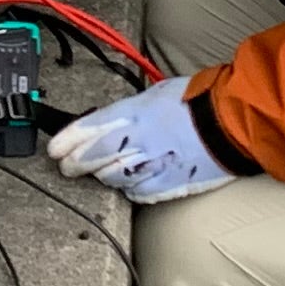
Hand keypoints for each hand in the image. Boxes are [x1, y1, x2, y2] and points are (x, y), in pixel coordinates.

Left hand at [44, 77, 231, 201]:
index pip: (89, 129)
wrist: (230, 123)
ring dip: (102, 175)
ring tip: (100, 171)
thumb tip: (112, 116)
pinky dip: (129, 188)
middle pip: (93, 158)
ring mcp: (151, 165)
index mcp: (134, 113)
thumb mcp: (156, 92)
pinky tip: (129, 182)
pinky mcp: (166, 185)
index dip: (67, 141)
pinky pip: (137, 193)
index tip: (54, 148)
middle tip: (66, 166)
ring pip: (112, 178)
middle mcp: (138, 141)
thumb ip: (131, 108)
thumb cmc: (197, 101)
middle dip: (74, 164)